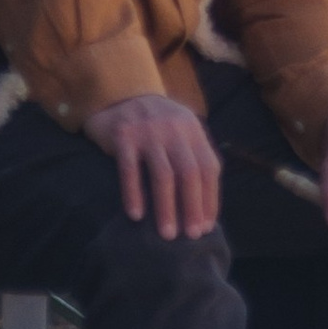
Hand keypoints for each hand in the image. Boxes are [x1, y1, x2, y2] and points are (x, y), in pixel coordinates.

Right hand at [84, 91, 221, 240]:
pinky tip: (136, 216)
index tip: (207, 226)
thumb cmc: (153, 124)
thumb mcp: (180, 129)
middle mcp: (173, 127)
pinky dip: (134, 194)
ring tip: (167, 234)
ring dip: (167, 208)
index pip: (209, 167)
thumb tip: (204, 205)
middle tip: (191, 236)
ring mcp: (148, 130)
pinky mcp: (123, 135)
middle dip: (193, 207)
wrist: (117, 93)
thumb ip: (193, 156)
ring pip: (163, 174)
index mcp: (192, 128)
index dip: (210, 198)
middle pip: (190, 172)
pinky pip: (130, 170)